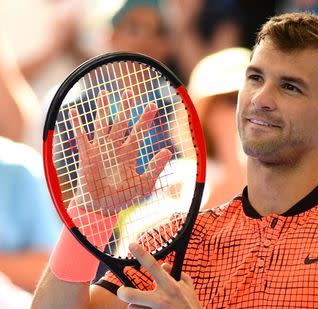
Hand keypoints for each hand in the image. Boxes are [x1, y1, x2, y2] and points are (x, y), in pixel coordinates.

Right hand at [69, 90, 171, 214]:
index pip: (138, 131)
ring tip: (105, 92)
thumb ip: (155, 168)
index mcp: (129, 153)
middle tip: (130, 90)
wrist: (101, 208)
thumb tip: (167, 151)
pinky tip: (74, 110)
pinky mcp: (86, 155)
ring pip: (102, 124)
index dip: (145, 118)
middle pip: (121, 122)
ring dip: (103, 109)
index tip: (153, 105)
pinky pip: (81, 136)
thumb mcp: (143, 184)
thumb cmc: (122, 197)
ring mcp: (100, 149)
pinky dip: (77, 124)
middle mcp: (115, 147)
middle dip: (125, 107)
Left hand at [117, 243, 201, 308]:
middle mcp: (162, 299)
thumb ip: (177, 275)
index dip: (141, 254)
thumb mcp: (188, 287)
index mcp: (171, 286)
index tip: (131, 245)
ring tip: (143, 305)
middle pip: (132, 294)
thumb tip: (165, 265)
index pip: (153, 266)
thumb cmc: (191, 306)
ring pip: (133, 307)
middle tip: (121, 290)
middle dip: (122, 292)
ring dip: (135, 305)